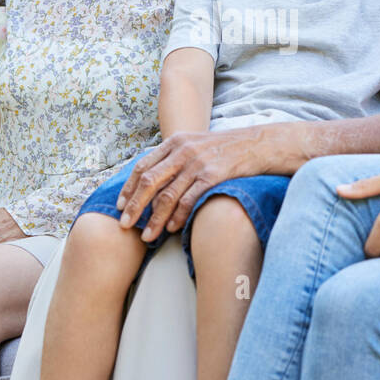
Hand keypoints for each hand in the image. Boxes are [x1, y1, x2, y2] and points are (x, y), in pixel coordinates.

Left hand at [115, 130, 257, 241]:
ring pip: (167, 195)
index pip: (142, 166)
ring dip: (154, 219)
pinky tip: (172, 228)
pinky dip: (177, 216)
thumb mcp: (197, 144)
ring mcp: (197, 163)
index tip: (120, 206)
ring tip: (147, 236)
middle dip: (134, 206)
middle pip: (149, 182)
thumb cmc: (226, 149)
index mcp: (175, 142)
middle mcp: (183, 150)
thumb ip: (176, 157)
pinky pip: (188, 200)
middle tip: (124, 225)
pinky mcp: (212, 175)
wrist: (259, 144)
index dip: (128, 188)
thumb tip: (155, 180)